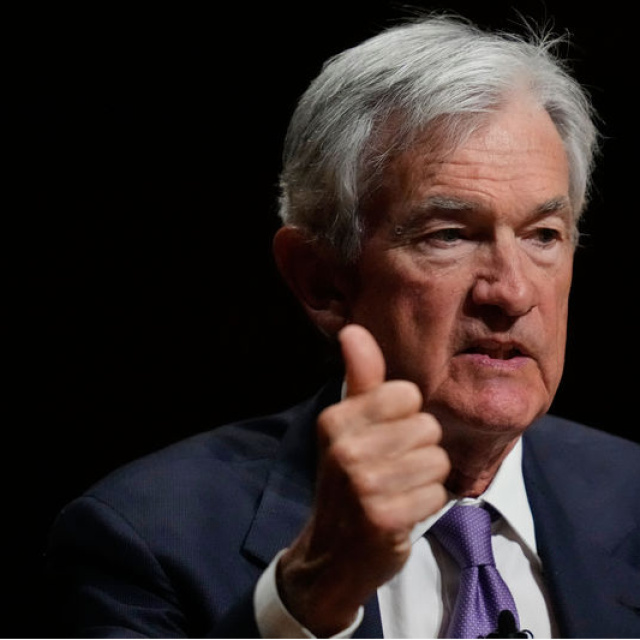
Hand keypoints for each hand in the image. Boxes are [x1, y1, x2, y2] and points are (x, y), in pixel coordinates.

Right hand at [277, 324, 450, 635]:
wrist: (331, 552)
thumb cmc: (349, 479)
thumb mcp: (348, 426)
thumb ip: (359, 378)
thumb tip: (353, 330)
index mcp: (335, 419)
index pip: (407, 394)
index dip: (404, 417)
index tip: (384, 438)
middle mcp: (345, 449)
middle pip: (427, 428)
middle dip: (419, 450)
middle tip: (391, 470)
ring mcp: (363, 485)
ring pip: (436, 460)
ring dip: (424, 479)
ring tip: (397, 490)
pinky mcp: (383, 518)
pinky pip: (436, 494)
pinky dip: (426, 505)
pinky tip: (401, 513)